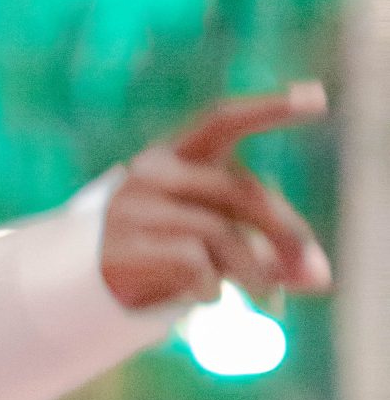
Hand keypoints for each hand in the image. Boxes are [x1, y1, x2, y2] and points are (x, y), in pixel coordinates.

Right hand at [98, 83, 329, 312]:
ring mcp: (134, 209)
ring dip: (254, 272)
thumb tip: (319, 278)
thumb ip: (263, 254)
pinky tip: (209, 299)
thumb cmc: (158, 257)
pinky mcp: (121, 249)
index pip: (223, 121)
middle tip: (313, 273)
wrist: (80, 289)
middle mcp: (153, 173)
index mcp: (175, 156)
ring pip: (219, 233)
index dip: (268, 109)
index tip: (317, 99)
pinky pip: (191, 262)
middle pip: (238, 191)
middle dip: (284, 232)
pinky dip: (212, 286)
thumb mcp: (214, 246)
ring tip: (267, 300)